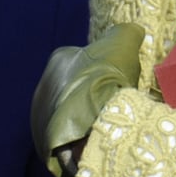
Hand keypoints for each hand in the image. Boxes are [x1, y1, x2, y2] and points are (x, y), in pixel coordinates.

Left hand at [30, 23, 144, 176]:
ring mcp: (41, 117)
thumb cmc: (106, 76)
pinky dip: (79, 145)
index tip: (115, 81)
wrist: (94, 118)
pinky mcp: (45, 145)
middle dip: (88, 98)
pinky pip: (66, 144)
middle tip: (112, 106)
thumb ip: (126, 33)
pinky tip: (97, 145)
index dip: (99, 71)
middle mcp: (44, 86)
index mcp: (59, 60)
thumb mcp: (122, 42)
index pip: (79, 62)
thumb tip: (134, 30)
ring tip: (106, 129)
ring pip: (68, 119)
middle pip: (72, 92)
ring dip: (83, 123)